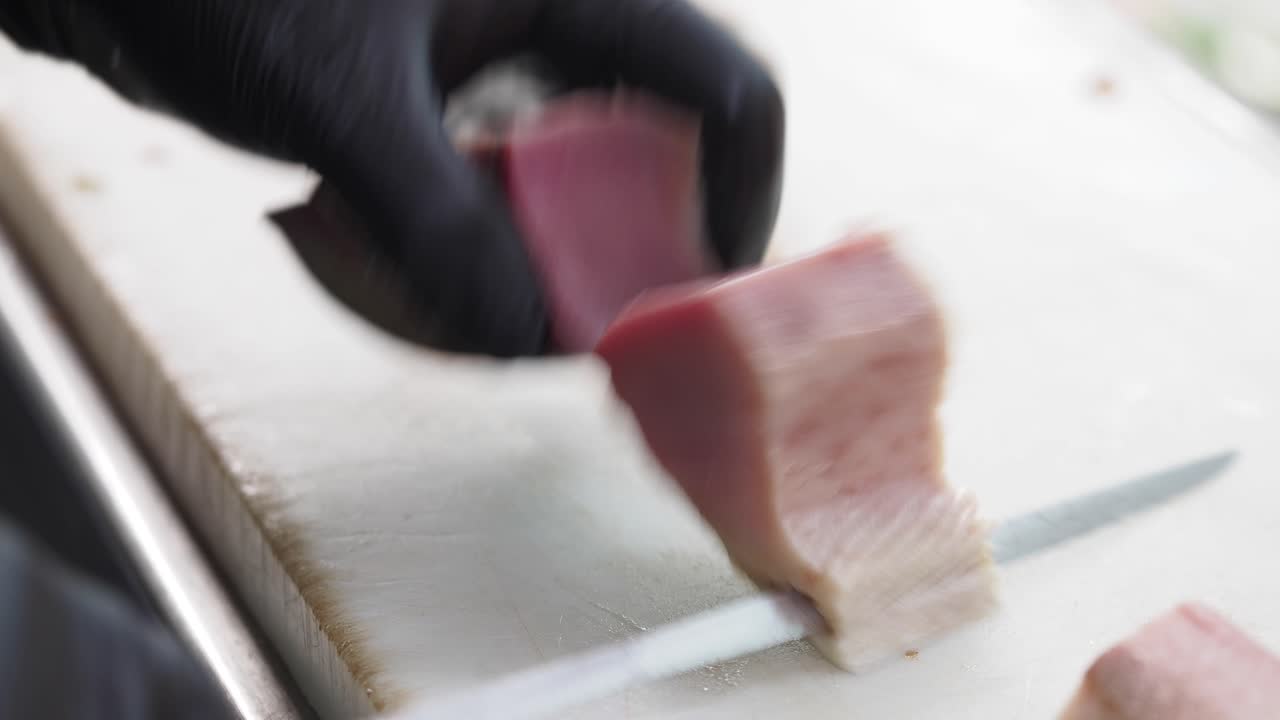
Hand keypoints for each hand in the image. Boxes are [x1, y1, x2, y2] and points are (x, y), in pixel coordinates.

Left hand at [14, 0, 784, 357]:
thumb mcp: (345, 104)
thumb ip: (443, 225)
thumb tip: (532, 340)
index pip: (723, 89)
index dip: (735, 199)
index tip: (695, 299)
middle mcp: (556, 30)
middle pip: (653, 162)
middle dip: (623, 258)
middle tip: (580, 334)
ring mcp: (504, 79)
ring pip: (574, 199)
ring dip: (539, 272)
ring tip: (479, 318)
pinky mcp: (454, 122)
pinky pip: (505, 211)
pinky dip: (478, 263)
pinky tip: (424, 286)